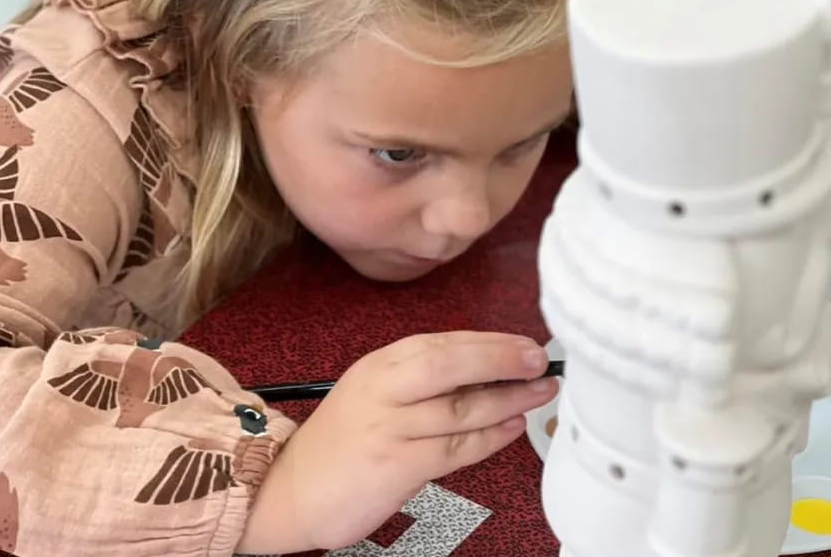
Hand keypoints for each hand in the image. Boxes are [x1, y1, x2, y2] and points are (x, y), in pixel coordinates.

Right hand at [237, 331, 556, 553]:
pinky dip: (489, 438)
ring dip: (508, 399)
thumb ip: (420, 379)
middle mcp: (383, 388)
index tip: (525, 344)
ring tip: (540, 393)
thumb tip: (484, 368)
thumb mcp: (374, 393)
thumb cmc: (341, 442)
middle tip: (540, 360)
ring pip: (459, 408)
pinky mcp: (395, 465)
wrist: (290, 489)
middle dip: (500, 359)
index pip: (442, 343)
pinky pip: (454, 449)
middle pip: (449, 364)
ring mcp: (388, 426)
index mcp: (381, 365)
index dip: (489, 342)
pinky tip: (511, 428)